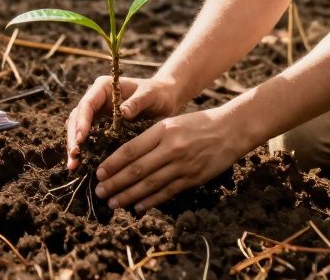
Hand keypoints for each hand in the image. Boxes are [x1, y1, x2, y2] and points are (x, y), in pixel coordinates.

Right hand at [66, 75, 182, 169]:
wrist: (165, 99)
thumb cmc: (159, 94)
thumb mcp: (150, 95)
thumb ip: (137, 101)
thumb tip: (122, 112)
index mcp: (104, 87)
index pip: (87, 104)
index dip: (82, 121)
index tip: (82, 138)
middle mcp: (96, 98)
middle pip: (77, 117)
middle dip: (73, 137)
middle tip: (74, 157)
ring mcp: (97, 112)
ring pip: (78, 128)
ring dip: (74, 146)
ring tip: (73, 165)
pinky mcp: (101, 125)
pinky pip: (88, 137)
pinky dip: (83, 150)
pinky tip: (81, 165)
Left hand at [93, 105, 245, 211]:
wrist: (230, 130)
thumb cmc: (198, 124)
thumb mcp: (171, 122)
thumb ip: (150, 138)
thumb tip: (125, 157)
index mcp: (162, 130)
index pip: (131, 149)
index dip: (112, 164)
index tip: (98, 173)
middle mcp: (171, 148)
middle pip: (137, 169)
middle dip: (115, 183)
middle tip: (100, 192)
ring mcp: (182, 165)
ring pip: (150, 184)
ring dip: (129, 195)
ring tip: (113, 203)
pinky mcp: (193, 178)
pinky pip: (167, 192)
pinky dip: (151, 201)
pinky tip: (138, 207)